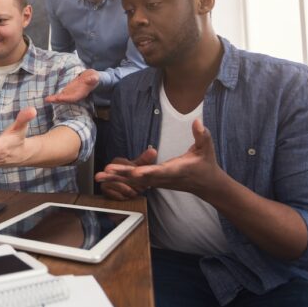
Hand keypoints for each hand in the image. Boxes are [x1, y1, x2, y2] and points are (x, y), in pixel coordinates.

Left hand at [44, 68, 98, 103]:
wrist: (91, 79)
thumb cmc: (93, 78)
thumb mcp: (94, 77)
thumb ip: (93, 78)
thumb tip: (94, 78)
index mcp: (81, 93)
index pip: (74, 97)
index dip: (67, 98)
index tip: (60, 98)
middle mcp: (75, 95)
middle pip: (66, 99)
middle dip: (58, 100)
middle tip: (49, 100)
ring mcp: (71, 94)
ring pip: (62, 98)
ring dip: (54, 99)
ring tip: (46, 99)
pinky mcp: (67, 92)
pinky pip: (60, 95)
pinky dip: (54, 97)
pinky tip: (47, 98)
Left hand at [98, 119, 225, 197]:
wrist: (207, 185)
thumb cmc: (206, 164)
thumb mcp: (207, 148)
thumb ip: (202, 135)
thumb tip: (197, 121)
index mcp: (176, 170)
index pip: (160, 171)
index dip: (148, 172)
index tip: (135, 173)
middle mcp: (164, 178)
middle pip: (141, 177)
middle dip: (124, 174)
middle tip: (107, 171)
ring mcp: (158, 182)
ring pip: (135, 181)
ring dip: (117, 178)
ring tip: (100, 176)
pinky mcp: (154, 182)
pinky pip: (136, 182)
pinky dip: (122, 180)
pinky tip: (108, 177)